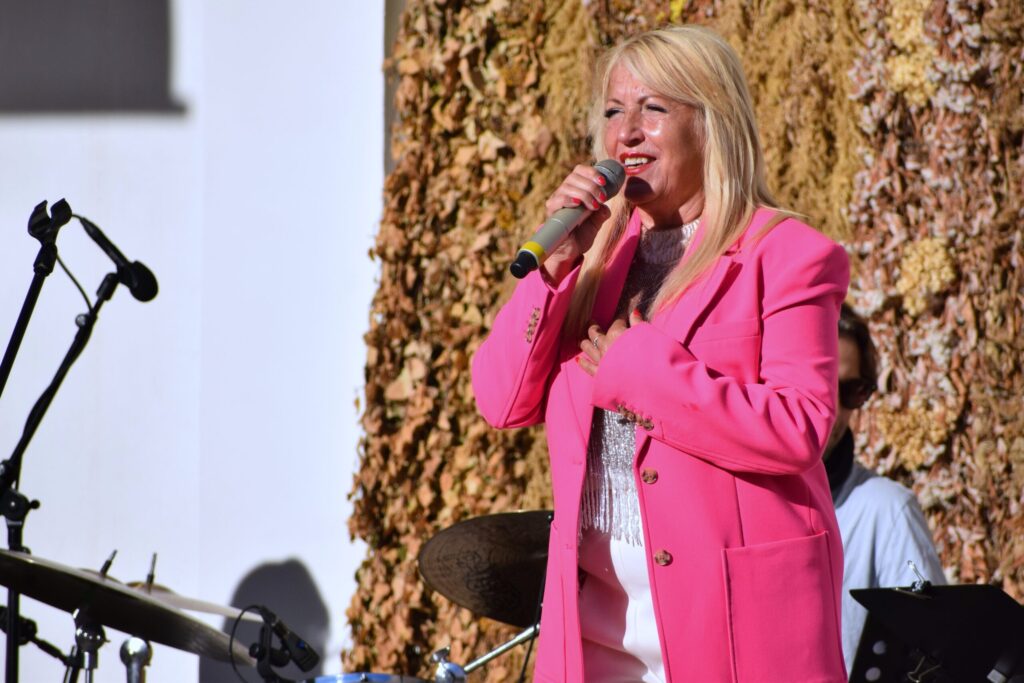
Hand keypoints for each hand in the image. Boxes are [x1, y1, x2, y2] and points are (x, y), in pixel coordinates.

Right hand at [542, 164, 612, 282]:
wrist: (569, 251)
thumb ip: (602, 214)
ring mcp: (556, 201)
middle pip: (574, 176)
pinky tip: (578, 205)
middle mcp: (564, 192)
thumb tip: (606, 208)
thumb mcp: (596, 223)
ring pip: (567, 186)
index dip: (591, 172)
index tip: (603, 182)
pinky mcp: (551, 212)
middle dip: (591, 185)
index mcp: (575, 190)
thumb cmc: (581, 235)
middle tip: (602, 198)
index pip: (579, 171)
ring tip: (594, 206)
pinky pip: (557, 200)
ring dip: (584, 194)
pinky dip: (568, 200)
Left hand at [578, 308, 643, 376]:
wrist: (646, 379)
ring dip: (585, 341)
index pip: (617, 321)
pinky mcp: (601, 374)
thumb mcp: (646, 335)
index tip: (624, 315)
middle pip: (595, 332)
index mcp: (617, 334)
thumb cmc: (649, 356)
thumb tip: (634, 311)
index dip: (621, 317)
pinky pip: (589, 367)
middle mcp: (606, 345)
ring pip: (587, 347)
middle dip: (593, 325)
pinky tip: (578, 360)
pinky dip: (583, 363)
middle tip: (592, 321)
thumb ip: (638, 323)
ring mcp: (601, 359)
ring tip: (582, 337)